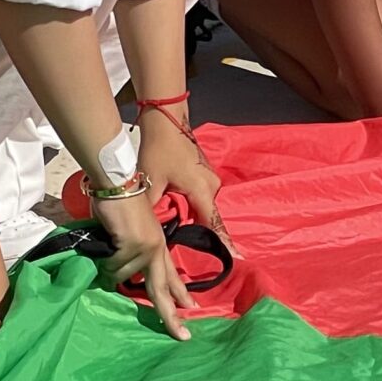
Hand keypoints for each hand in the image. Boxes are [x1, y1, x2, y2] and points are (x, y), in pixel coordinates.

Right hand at [92, 187, 192, 341]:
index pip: (172, 277)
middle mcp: (158, 249)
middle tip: (183, 336)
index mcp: (160, 247)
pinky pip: (115, 265)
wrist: (118, 183)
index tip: (193, 312)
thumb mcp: (133, 233)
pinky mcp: (134, 244)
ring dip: (112, 269)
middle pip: (162, 289)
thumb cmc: (120, 207)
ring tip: (110, 246)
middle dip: (171, 316)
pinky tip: (108, 242)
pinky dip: (106, 260)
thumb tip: (124, 280)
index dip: (180, 296)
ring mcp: (148, 247)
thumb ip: (133, 255)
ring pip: (124, 276)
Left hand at [139, 107, 232, 244]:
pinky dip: (192, 206)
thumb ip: (151, 209)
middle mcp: (211, 186)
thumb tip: (143, 231)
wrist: (166, 122)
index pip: (214, 223)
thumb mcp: (150, 183)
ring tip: (185, 234)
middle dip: (204, 234)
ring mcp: (210, 179)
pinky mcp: (204, 174)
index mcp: (201, 190)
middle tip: (200, 253)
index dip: (224, 242)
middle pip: (209, 217)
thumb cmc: (159, 151)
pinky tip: (179, 209)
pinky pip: (201, 197)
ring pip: (203, 206)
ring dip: (195, 218)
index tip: (237, 259)